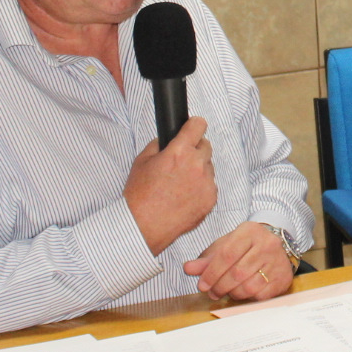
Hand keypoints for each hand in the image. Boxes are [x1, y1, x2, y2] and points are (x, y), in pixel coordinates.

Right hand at [123, 116, 216, 254]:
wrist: (144, 226)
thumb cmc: (140, 195)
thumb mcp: (142, 160)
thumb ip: (159, 144)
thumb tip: (170, 139)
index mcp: (180, 151)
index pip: (198, 125)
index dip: (194, 125)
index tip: (193, 127)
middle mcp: (197, 165)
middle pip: (206, 146)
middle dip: (195, 150)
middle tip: (181, 162)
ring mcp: (206, 183)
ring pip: (208, 167)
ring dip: (199, 170)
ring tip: (180, 184)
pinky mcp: (211, 199)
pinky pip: (210, 186)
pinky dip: (201, 188)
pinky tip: (185, 196)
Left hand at [184, 222, 294, 300]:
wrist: (274, 245)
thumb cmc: (245, 246)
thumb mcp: (225, 246)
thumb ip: (207, 259)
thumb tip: (188, 269)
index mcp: (249, 231)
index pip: (227, 255)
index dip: (212, 273)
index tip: (202, 285)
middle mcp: (267, 244)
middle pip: (237, 273)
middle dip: (220, 286)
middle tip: (212, 292)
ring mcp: (277, 261)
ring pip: (249, 286)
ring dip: (232, 294)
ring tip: (226, 292)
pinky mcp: (283, 278)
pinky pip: (261, 296)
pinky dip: (247, 298)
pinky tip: (242, 293)